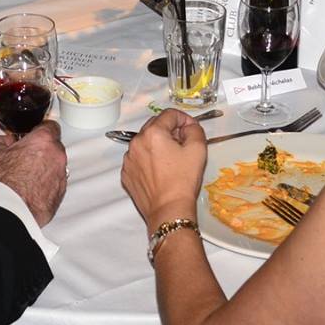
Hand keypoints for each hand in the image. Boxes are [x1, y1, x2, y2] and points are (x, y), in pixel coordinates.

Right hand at [0, 121, 67, 226]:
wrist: (9, 209)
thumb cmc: (4, 182)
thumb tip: (1, 141)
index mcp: (43, 140)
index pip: (50, 125)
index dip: (38, 130)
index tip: (30, 135)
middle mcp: (57, 156)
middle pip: (52, 146)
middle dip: (39, 150)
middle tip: (22, 157)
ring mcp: (61, 175)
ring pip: (54, 166)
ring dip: (43, 168)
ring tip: (23, 176)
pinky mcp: (60, 193)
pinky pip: (54, 183)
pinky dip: (45, 184)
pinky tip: (28, 189)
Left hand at [121, 109, 208, 226]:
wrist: (168, 210)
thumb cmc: (183, 180)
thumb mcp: (198, 149)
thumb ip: (194, 129)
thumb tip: (188, 126)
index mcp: (153, 133)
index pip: (169, 114)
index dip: (184, 118)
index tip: (191, 130)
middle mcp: (136, 142)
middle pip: (155, 125)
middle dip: (170, 130)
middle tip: (183, 144)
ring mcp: (128, 159)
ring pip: (145, 142)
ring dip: (157, 145)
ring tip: (171, 161)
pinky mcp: (126, 173)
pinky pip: (138, 159)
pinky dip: (148, 160)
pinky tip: (160, 172)